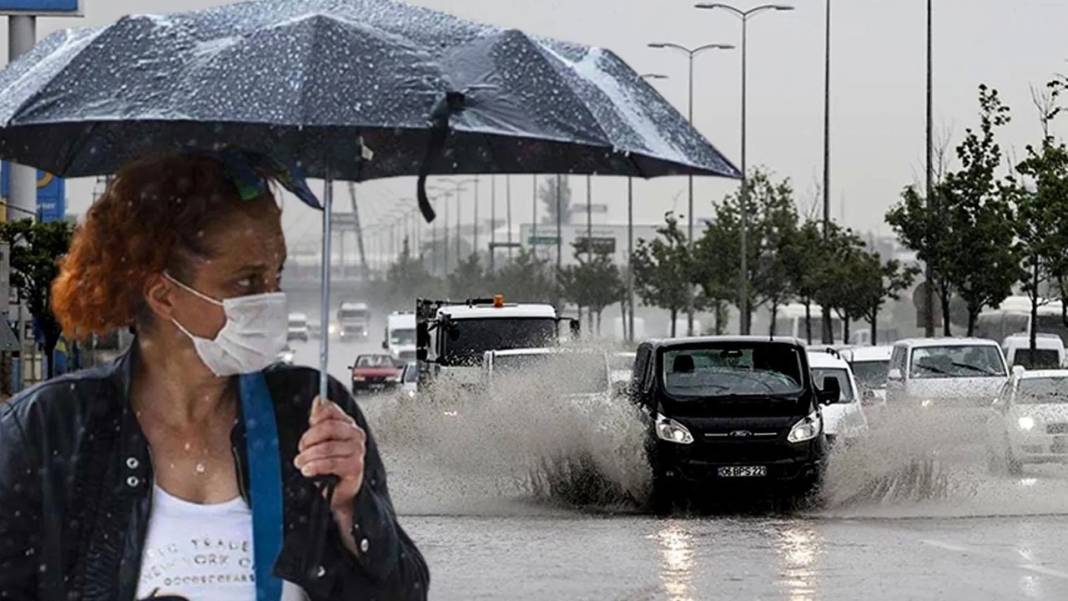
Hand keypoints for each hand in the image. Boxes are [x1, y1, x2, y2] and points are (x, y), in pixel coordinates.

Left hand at [294, 397, 366, 516]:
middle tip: (301, 449)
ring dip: (308, 456)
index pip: (331, 410)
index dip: (316, 416)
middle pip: (329, 427)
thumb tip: (318, 400)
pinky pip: (331, 462)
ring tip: (301, 462)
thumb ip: (319, 420)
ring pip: (327, 446)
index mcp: (347, 424)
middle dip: (309, 438)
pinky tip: (307, 470)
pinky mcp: (355, 466)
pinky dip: (315, 466)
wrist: (338, 492)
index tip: (309, 424)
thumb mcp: (321, 440)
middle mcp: (355, 434)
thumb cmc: (330, 465)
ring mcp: (357, 450)